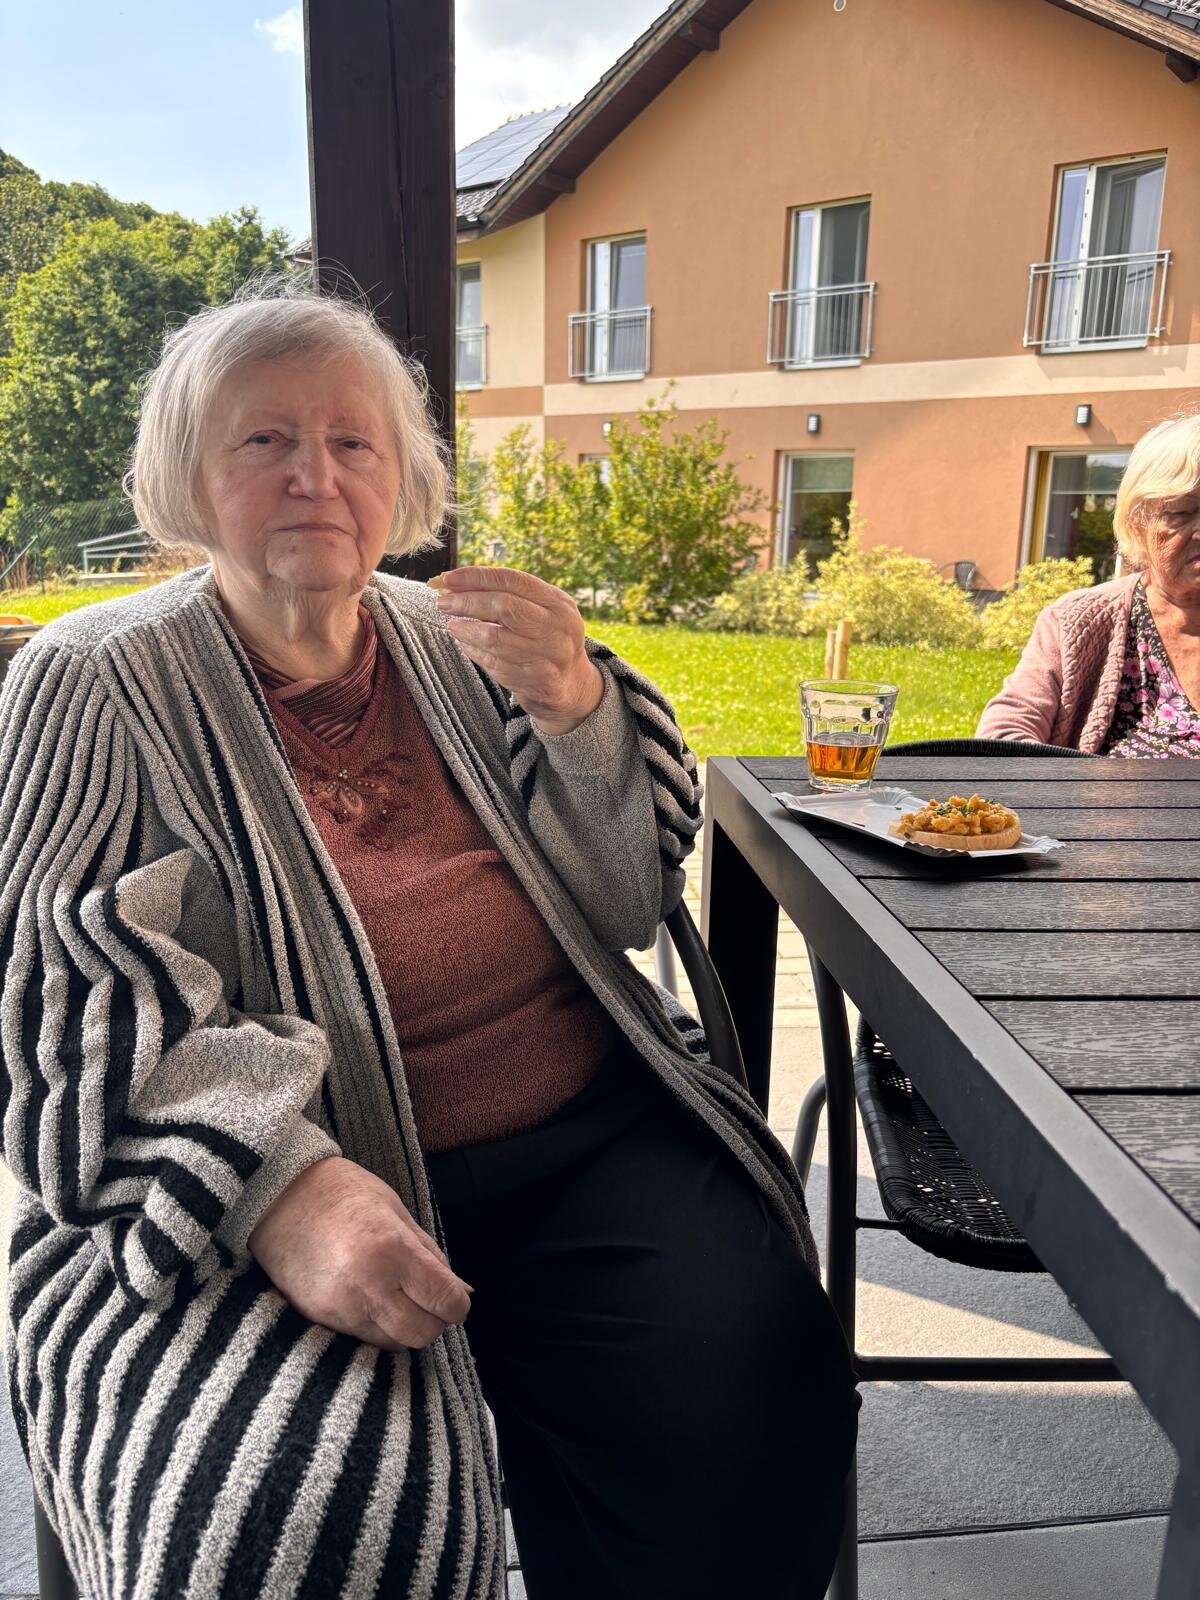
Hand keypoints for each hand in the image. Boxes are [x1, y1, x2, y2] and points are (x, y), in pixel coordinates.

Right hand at [247, 1156, 472, 1350]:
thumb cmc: (342, 1192)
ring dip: (403, 1327)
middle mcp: (367, 1285)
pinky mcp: (317, 1319)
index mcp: (392, 1250)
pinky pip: (361, 1340)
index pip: (445, 1301)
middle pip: (422, 1334)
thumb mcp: (395, 1210)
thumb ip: (429, 1254)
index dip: (458, 1303)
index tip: (454, 1296)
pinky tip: (369, 1300)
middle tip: (427, 1300)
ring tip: (395, 1297)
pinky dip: (375, 1327)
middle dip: (434, 1321)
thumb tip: (462, 1291)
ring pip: (392, 1344)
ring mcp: (340, 1307)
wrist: (277, 1195)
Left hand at [432, 566, 603, 736]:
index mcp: (558, 603)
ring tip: (453, 624)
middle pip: (504, 607)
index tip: (449, 579)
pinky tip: (465, 644)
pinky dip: (474, 651)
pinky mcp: (535, 681)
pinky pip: (494, 663)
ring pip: (495, 638)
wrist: (571, 684)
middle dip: (467, 602)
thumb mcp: (540, 611)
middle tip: (443, 602)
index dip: (477, 577)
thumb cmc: (546, 638)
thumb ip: (507, 595)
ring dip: (466, 629)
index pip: (513, 580)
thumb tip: (454, 583)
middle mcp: (557, 628)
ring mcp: (548, 656)